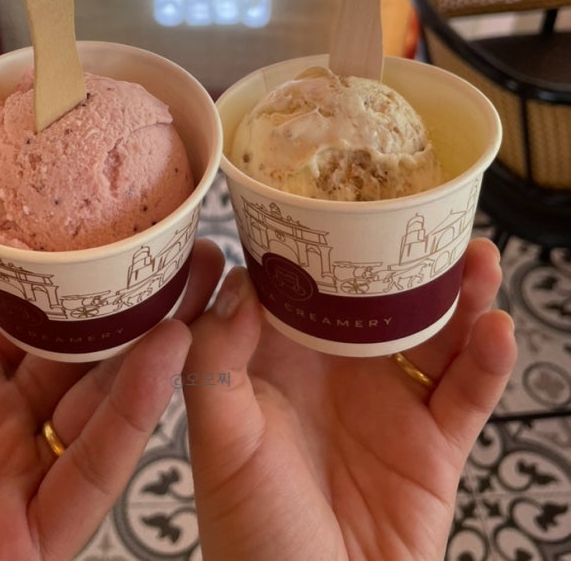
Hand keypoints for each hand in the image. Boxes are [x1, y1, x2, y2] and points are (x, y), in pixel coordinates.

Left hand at [0, 217, 223, 560]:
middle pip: (89, 358)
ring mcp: (19, 482)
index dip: (83, 274)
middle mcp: (4, 425)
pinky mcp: (30, 543)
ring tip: (195, 287)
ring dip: (154, 349)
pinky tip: (164, 359)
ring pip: (103, 410)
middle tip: (188, 250)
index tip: (121, 227)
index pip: (40, 315)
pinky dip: (133, 417)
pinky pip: (91, 477)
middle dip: (142, 305)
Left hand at [184, 237, 515, 560]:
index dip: (318, 238)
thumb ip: (217, 363)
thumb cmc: (251, 538)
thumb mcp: (220, 445)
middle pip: (377, 297)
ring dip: (458, 294)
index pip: (302, 283)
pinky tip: (497, 329)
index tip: (335, 189)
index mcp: (279, 361)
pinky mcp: (435, 446)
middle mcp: (337, 371)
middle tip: (423, 210)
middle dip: (400, 255)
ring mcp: (390, 405)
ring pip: (432, 332)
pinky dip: (488, 362)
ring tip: (475, 256)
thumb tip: (238, 281)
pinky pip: (467, 394)